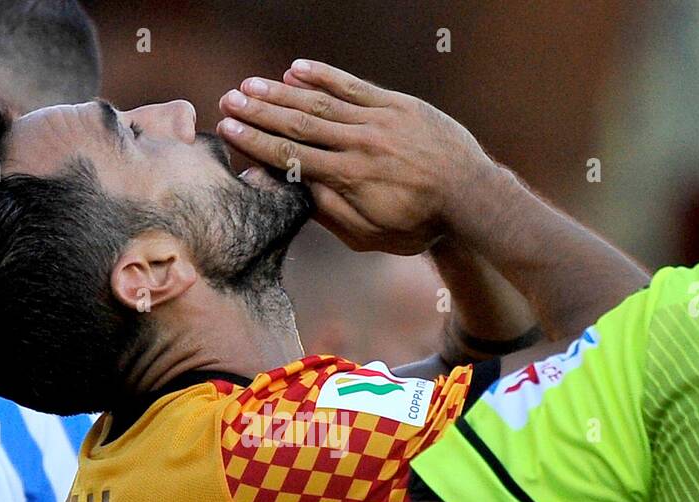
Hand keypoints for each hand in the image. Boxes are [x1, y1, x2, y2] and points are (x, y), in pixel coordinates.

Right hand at [217, 59, 493, 255]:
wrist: (471, 196)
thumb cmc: (420, 224)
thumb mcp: (371, 235)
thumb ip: (332, 213)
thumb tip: (297, 190)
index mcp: (350, 178)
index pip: (292, 155)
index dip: (257, 141)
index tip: (229, 129)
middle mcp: (360, 144)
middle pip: (299, 123)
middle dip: (259, 112)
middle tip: (227, 100)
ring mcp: (379, 120)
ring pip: (322, 102)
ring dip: (282, 91)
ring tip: (250, 84)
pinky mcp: (397, 105)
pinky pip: (354, 86)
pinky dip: (324, 76)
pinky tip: (297, 68)